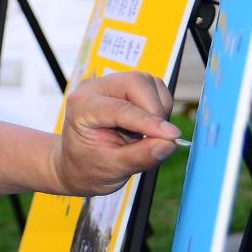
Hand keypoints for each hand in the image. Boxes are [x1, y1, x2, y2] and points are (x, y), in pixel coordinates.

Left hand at [51, 72, 180, 196]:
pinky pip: (153, 87)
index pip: (120, 108)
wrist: (79, 163)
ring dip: (159, 108)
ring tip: (147, 134)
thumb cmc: (89, 166)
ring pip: (148, 82)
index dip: (149, 122)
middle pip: (136, 83)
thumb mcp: (113, 169)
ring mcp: (109, 83)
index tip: (172, 136)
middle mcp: (93, 88)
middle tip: (159, 138)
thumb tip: (170, 143)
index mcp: (82, 107)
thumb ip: (141, 156)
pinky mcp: (125, 85)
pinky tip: (148, 124)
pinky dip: (160, 105)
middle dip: (155, 110)